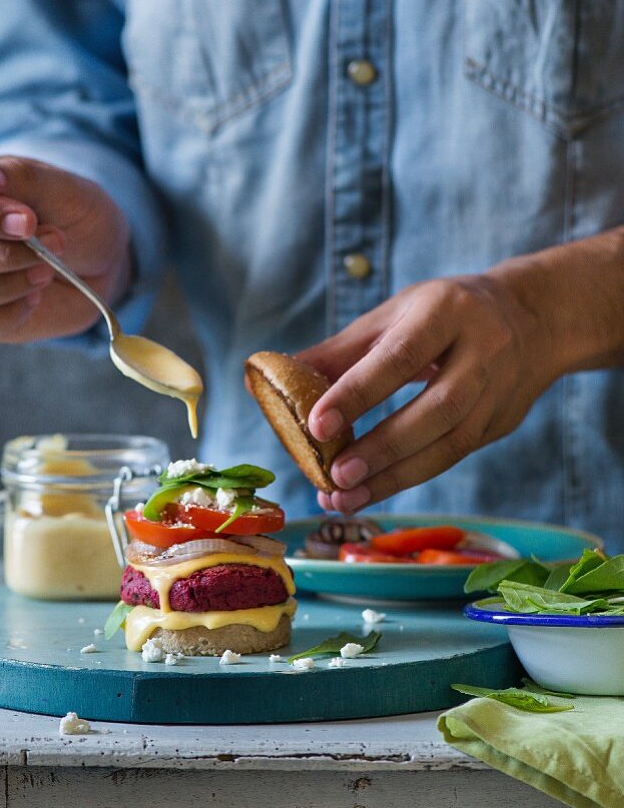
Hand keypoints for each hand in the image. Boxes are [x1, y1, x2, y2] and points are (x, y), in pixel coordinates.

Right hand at [0, 153, 130, 343]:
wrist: (101, 258)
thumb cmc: (75, 214)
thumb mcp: (62, 187)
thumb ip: (20, 176)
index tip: (30, 222)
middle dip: (3, 254)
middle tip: (54, 244)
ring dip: (2, 286)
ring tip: (45, 271)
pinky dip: (1, 316)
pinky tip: (32, 299)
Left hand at [298, 273, 561, 512]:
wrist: (531, 319)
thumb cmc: (441, 314)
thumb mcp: (394, 316)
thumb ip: (340, 351)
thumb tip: (277, 379)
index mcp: (446, 311)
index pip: (400, 356)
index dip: (358, 392)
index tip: (317, 424)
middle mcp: (481, 350)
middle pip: (437, 408)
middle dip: (384, 448)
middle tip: (334, 477)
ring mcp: (498, 390)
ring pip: (451, 443)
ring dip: (395, 477)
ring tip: (343, 497)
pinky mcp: (501, 423)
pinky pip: (454, 456)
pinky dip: (410, 477)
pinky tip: (372, 492)